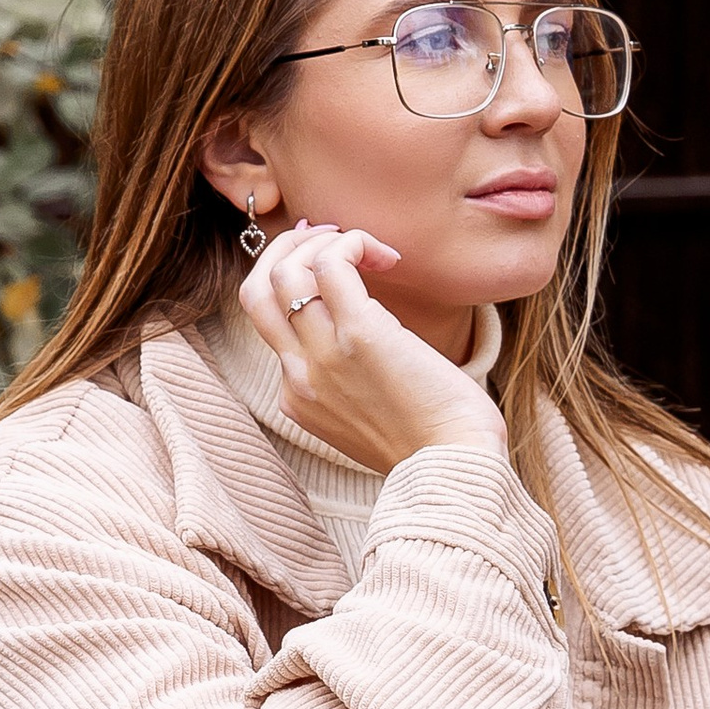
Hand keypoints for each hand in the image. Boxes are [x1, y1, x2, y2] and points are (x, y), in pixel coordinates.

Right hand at [244, 224, 505, 470]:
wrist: (454, 470)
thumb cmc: (433, 444)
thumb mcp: (370, 420)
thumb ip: (353, 385)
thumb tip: (372, 338)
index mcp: (297, 397)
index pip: (270, 324)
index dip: (294, 281)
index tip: (331, 264)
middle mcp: (299, 375)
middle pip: (255, 291)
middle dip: (284, 250)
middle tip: (330, 239)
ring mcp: (323, 355)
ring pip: (284, 272)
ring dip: (321, 241)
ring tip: (363, 246)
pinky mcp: (360, 336)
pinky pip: (330, 265)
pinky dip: (351, 243)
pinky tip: (386, 256)